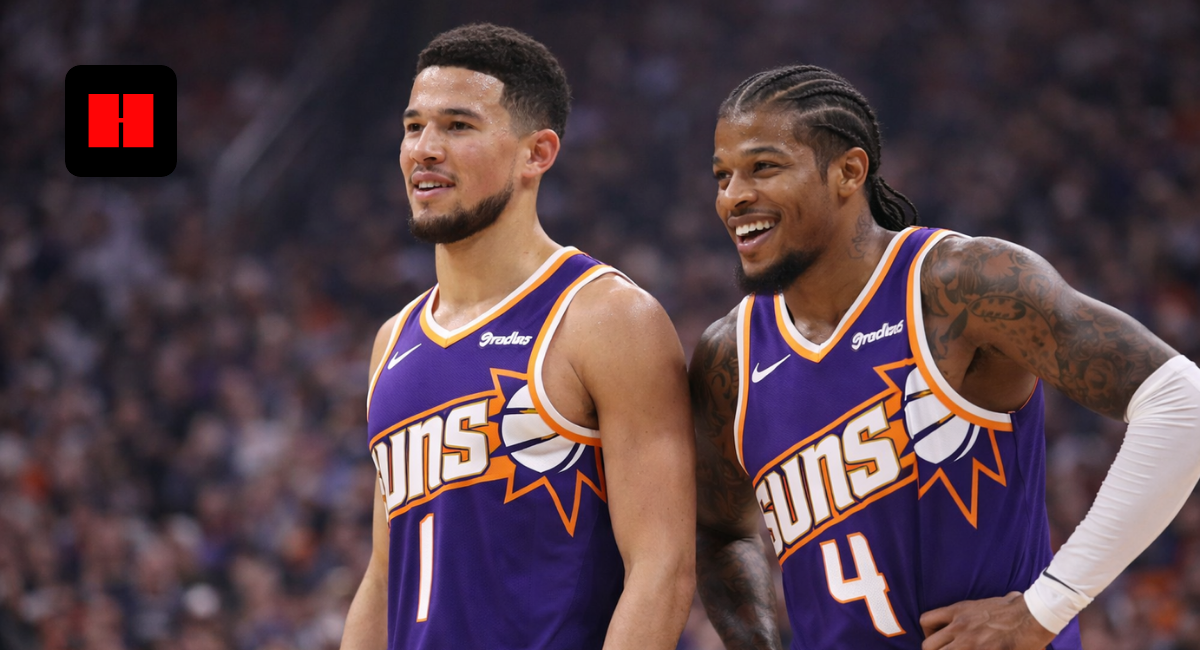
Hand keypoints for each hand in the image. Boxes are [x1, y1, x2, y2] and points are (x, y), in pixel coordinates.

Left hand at [919, 592, 1055, 649]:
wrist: (1033, 616)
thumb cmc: (1017, 607)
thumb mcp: (989, 602)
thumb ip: (983, 608)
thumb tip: (1006, 599)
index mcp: (958, 611)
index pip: (925, 620)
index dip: (928, 634)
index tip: (938, 641)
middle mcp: (958, 627)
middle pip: (928, 645)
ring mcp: (969, 642)